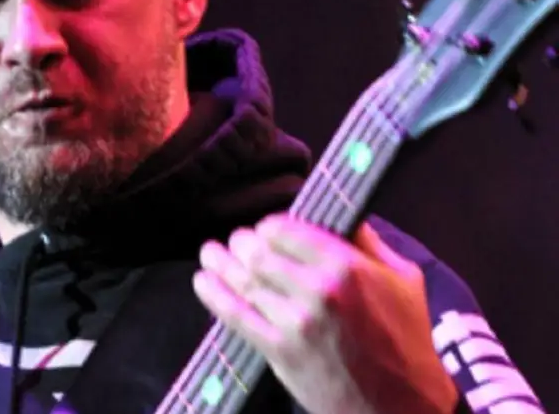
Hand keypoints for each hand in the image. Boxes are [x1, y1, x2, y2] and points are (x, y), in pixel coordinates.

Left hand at [192, 213, 458, 413]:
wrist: (402, 405)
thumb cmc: (406, 339)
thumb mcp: (402, 279)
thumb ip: (368, 242)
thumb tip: (341, 214)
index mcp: (346, 266)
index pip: (283, 229)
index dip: (268, 227)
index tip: (267, 231)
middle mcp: (318, 290)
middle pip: (256, 252)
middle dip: (242, 243)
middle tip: (238, 243)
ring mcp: (295, 322)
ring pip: (242, 280)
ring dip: (219, 262)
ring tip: (210, 253)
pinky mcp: (280, 350)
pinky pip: (235, 316)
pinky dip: (213, 295)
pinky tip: (203, 281)